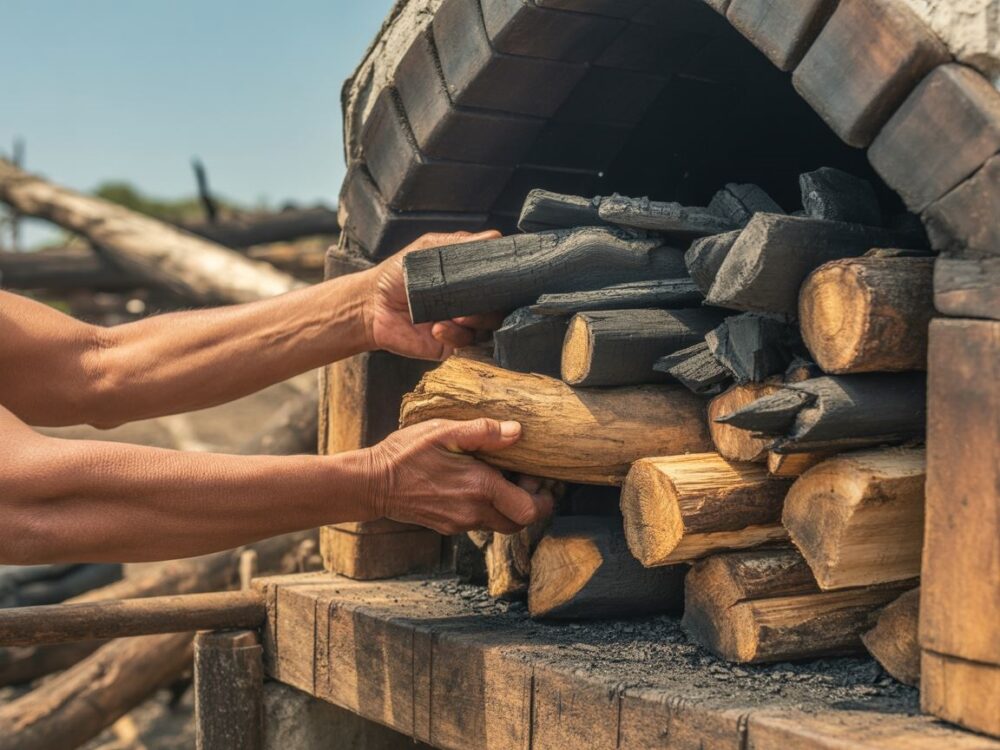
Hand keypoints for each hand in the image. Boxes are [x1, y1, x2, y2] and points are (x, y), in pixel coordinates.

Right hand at [363, 418, 554, 534]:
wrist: (372, 483)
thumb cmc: (406, 453)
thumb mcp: (443, 432)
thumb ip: (483, 432)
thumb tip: (517, 431)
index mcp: (480, 488)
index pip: (530, 510)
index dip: (542, 497)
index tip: (538, 477)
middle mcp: (474, 512)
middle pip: (520, 523)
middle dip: (531, 505)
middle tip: (526, 480)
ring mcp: (460, 523)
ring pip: (501, 524)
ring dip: (509, 507)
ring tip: (502, 480)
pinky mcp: (448, 527)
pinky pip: (480, 523)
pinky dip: (488, 509)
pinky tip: (477, 487)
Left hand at [364, 231, 504, 360]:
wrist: (372, 305)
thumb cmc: (399, 274)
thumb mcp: (428, 249)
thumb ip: (460, 244)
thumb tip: (495, 238)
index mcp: (471, 280)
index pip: (502, 281)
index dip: (507, 279)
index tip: (503, 276)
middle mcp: (473, 302)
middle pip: (502, 306)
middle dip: (493, 304)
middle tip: (475, 300)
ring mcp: (464, 325)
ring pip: (489, 327)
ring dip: (476, 320)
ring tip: (456, 316)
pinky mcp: (452, 345)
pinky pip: (466, 344)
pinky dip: (455, 335)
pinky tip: (436, 328)